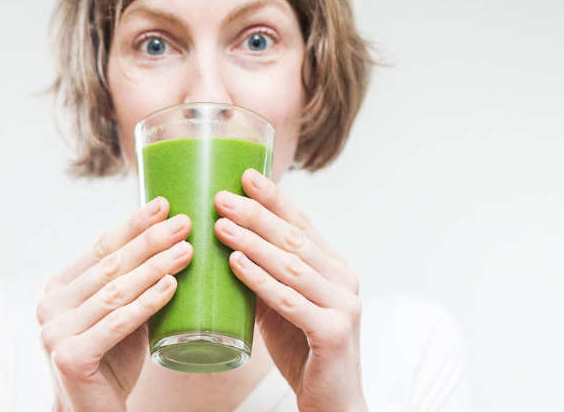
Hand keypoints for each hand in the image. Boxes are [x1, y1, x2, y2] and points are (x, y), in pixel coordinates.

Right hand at [35, 197, 192, 411]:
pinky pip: (116, 323)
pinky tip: (171, 285)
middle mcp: (50, 304)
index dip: (133, 224)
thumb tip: (174, 239)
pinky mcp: (69, 356)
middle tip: (184, 223)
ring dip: (155, 267)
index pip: (100, 247)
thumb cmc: (113, 360)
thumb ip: (133, 283)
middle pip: (109, 265)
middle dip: (150, 241)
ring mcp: (55, 331)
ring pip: (115, 291)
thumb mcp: (121, 313)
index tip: (165, 205)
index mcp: (60, 287)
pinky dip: (146, 302)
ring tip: (187, 251)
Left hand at [214, 169, 367, 411]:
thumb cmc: (303, 352)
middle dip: (256, 214)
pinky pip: (290, 300)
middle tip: (220, 197)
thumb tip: (227, 242)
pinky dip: (259, 279)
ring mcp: (343, 305)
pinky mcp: (334, 332)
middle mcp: (344, 279)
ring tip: (219, 224)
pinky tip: (235, 263)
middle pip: (295, 238)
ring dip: (252, 241)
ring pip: (291, 264)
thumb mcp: (282, 306)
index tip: (245, 175)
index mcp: (334, 267)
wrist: (333, 404)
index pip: (302, 223)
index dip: (274, 198)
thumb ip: (266, 275)